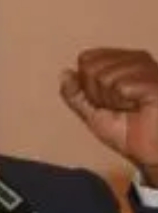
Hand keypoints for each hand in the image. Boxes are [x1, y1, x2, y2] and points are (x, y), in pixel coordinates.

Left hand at [61, 49, 157, 184]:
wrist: (151, 154)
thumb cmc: (129, 134)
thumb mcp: (93, 114)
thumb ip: (76, 95)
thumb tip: (64, 73)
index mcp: (122, 61)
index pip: (86, 59)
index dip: (88, 87)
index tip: (108, 103)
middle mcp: (135, 59)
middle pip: (91, 67)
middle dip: (98, 95)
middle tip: (121, 109)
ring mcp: (147, 67)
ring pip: (104, 77)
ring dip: (112, 101)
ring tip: (131, 109)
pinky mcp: (154, 79)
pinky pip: (121, 86)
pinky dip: (125, 103)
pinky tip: (140, 107)